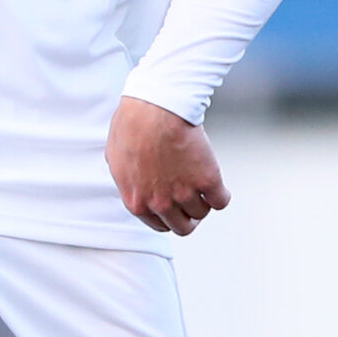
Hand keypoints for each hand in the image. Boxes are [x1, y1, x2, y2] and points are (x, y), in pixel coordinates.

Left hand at [105, 96, 230, 236]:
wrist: (154, 109)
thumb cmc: (132, 126)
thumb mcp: (117, 159)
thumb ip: (128, 179)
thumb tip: (134, 181)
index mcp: (137, 202)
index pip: (160, 225)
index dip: (170, 217)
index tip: (175, 208)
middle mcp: (160, 203)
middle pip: (183, 227)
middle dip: (188, 215)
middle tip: (193, 201)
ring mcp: (185, 194)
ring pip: (202, 212)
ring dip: (203, 200)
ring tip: (201, 183)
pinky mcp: (207, 181)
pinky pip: (221, 201)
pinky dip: (221, 194)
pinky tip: (216, 184)